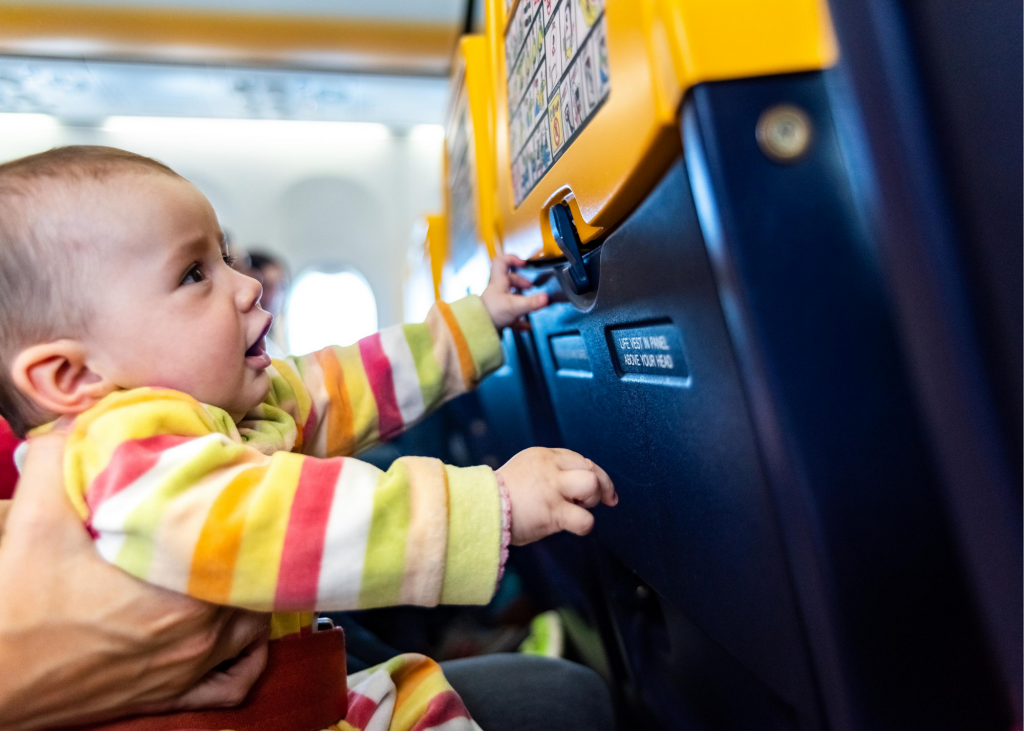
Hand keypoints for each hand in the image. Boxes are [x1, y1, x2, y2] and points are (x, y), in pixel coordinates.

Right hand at [0, 433, 270, 729]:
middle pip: (253, 581)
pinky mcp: (172, 696)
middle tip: (240, 521)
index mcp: (179, 588)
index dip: (244, 511)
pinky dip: (248, 657)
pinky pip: (236, 682)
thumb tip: (84, 416)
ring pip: (254, 628)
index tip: (239, 488)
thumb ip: (60, 456)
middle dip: (250, 549)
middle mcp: (198, 632)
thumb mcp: (36, 519)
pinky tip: (242, 633)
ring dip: (252, 596)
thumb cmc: (14, 606)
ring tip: (237, 565)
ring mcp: (189, 668)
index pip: (242, 542)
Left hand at [481, 254, 548, 329]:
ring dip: (522, 299)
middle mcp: (497, 290)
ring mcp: (497, 302)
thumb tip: (546, 298)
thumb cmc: (490, 314)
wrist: (478, 329)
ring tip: (531, 304)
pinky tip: (526, 325)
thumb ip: (531, 302)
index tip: (523, 263)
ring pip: (511, 296)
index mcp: (499, 282)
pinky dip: (520, 320)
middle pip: (510, 280)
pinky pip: (511, 315)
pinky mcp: (498, 315)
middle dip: (522, 282)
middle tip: (530, 287)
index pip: (501, 262)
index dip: (512, 259)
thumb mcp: (514, 306)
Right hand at [497, 447, 616, 545]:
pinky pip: (585, 519)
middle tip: (588, 502)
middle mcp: (550, 468)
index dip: (595, 475)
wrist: (479, 509)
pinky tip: (572, 526)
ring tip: (575, 510)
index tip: (603, 493)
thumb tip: (579, 486)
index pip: (580, 460)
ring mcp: (552, 489)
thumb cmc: (500, 496)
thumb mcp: (525, 471)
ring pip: (591, 486)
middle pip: (591, 469)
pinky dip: (584, 525)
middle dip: (599, 487)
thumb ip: (549, 472)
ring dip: (591, 502)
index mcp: (543, 456)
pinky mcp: (552, 512)